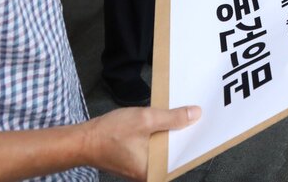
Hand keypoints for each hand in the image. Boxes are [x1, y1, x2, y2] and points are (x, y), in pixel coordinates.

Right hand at [80, 105, 200, 179]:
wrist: (81, 141)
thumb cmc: (109, 134)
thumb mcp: (145, 120)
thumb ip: (172, 118)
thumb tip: (196, 114)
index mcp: (155, 170)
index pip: (183, 156)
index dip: (194, 138)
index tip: (205, 123)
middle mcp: (151, 173)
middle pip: (175, 151)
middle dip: (184, 133)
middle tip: (197, 114)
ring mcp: (143, 168)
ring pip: (165, 148)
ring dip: (171, 132)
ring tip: (183, 114)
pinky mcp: (137, 161)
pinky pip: (155, 147)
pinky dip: (159, 135)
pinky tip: (165, 121)